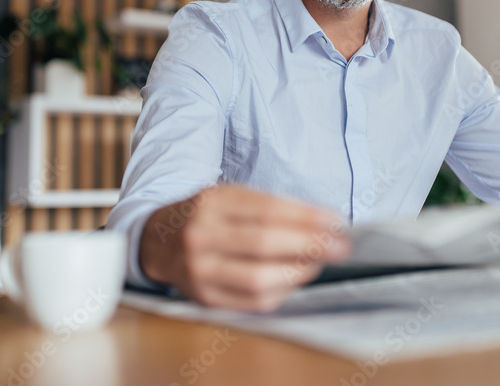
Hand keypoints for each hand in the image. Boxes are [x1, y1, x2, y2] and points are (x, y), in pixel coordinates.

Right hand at [138, 185, 349, 310]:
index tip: (336, 223)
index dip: (306, 218)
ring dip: (299, 272)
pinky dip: (282, 291)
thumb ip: (270, 207)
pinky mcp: (205, 298)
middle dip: (309, 246)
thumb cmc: (206, 216)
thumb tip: (322, 223)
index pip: (267, 211)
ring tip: (318, 263)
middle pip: (263, 244)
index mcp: (210, 203)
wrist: (159, 241)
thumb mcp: (230, 196)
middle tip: (340, 247)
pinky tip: (295, 279)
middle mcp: (201, 236)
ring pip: (258, 279)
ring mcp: (200, 271)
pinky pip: (252, 301)